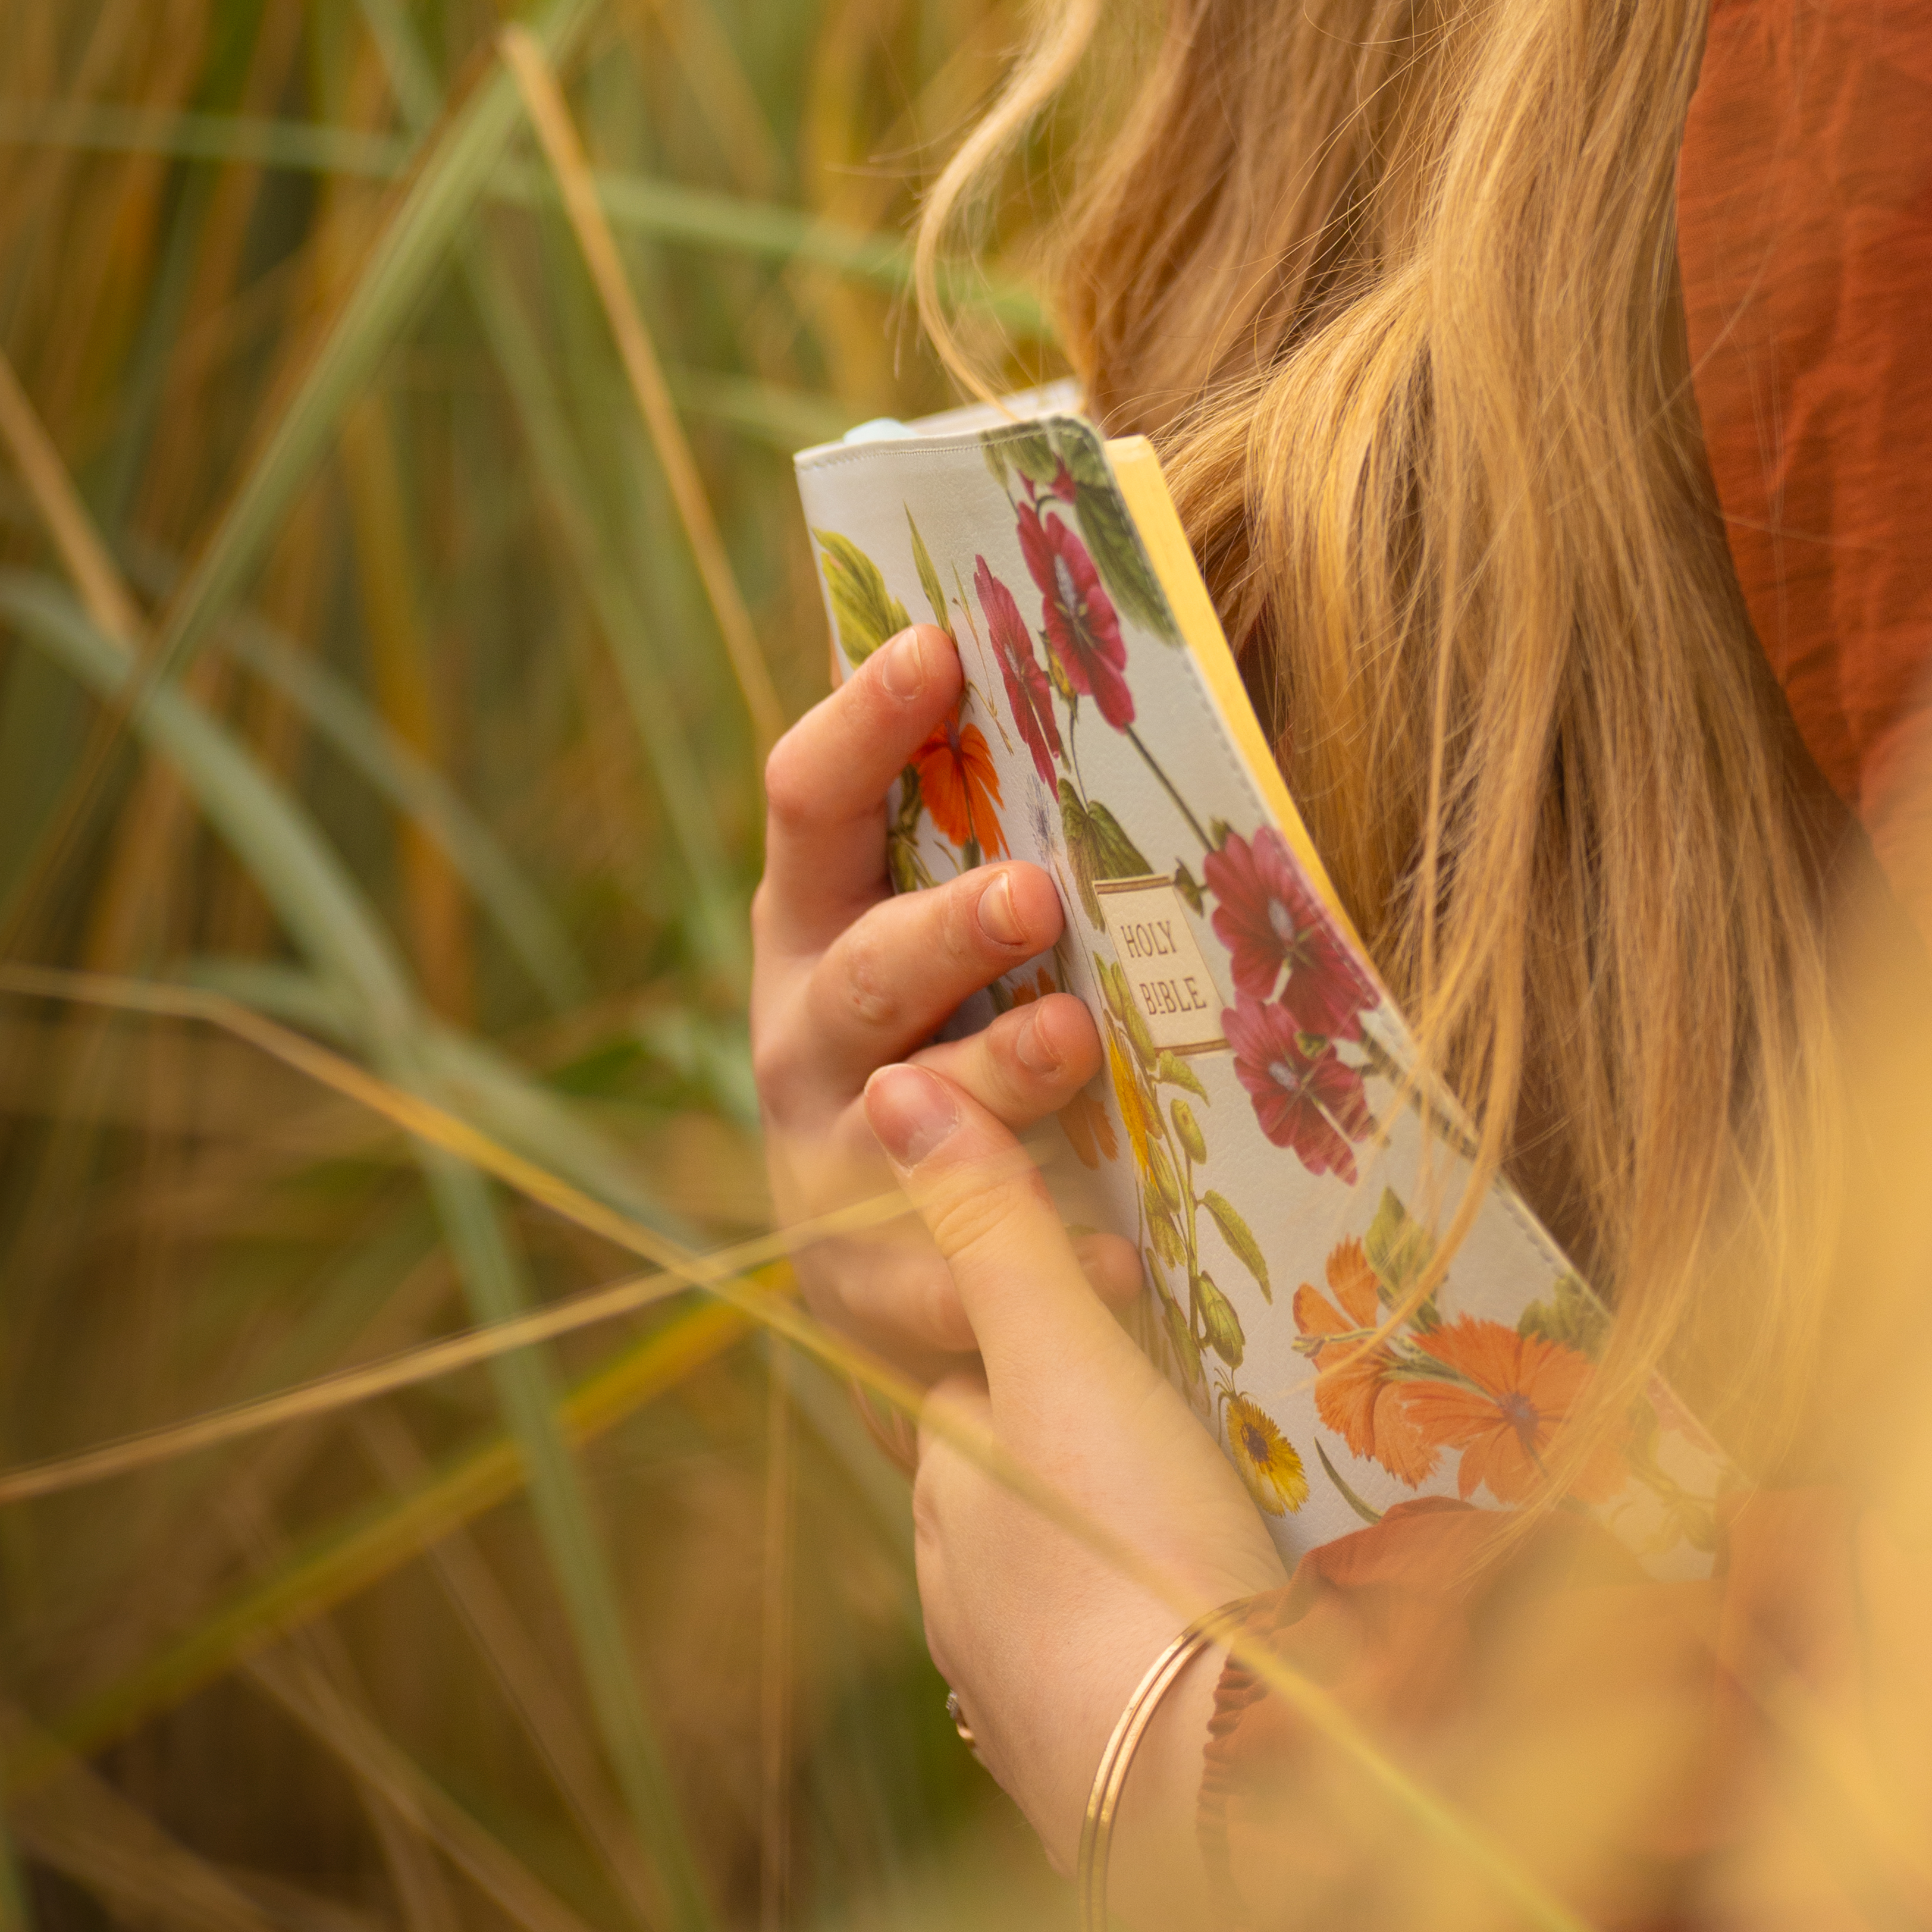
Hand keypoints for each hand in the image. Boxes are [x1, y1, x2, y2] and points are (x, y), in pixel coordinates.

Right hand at [749, 621, 1138, 1422]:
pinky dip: (1042, 1264)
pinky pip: (956, 1277)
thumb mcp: (945, 932)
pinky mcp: (876, 1287)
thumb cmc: (954, 1039)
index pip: (809, 804)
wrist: (902, 1268)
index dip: (860, 722)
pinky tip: (1127, 1260)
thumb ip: (983, 825)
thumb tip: (1080, 657)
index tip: (935, 644)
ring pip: (907, 1118)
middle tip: (1031, 891)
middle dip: (944, 931)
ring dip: (992, 1076)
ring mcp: (831, 1163)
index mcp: (814, 922)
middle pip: (862, 969)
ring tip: (1073, 1040)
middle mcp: (805, 1034)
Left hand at [873, 1052, 1288, 1931]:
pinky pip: (1091, 1676)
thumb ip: (994, 1226)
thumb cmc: (1136, 1548)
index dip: (1042, 1333)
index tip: (1113, 1310)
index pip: (976, 1373)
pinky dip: (1130, 1643)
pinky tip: (1187, 1638)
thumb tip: (884, 1089)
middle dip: (1069, 1448)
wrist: (1202, 1782)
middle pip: (1008, 1479)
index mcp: (952, 1477)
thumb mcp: (1069, 1359)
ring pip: (1047, 1582)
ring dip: (1103, 1552)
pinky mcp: (1071, 1768)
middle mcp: (955, 1581)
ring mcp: (1005, 1687)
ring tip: (1195, 1525)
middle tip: (1176, 1417)